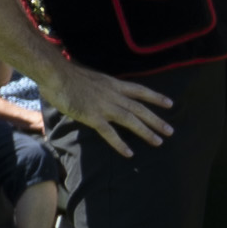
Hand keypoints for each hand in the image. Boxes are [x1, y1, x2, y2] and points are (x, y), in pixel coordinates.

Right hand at [40, 67, 175, 154]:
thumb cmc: (68, 74)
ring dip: (146, 132)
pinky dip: (120, 143)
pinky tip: (129, 153)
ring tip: (158, 142)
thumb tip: (100, 91)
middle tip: (170, 131)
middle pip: (140, 108)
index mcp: (113, 84)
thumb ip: (99, 86)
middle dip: (156, 120)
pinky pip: (109, 132)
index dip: (155, 97)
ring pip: (131, 120)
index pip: (140, 90)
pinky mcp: (92, 116)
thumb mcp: (91, 76)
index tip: (170, 104)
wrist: (56, 74)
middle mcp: (113, 95)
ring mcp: (104, 106)